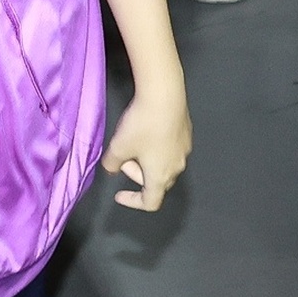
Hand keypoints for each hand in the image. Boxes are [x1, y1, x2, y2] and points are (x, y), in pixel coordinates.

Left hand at [100, 81, 192, 210]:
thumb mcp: (118, 147)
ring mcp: (185, 149)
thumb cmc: (142, 125)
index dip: (133, 202)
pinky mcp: (187, 133)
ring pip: (164, 164)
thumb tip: (112, 168)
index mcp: (161, 177)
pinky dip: (158, 146)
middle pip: (157, 182)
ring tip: (135, 140)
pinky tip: (148, 127)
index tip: (119, 194)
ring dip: (148, 159)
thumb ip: (111, 164)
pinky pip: (171, 148)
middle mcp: (177, 167)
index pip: (150, 202)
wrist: (164, 94)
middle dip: (137, 173)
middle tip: (124, 155)